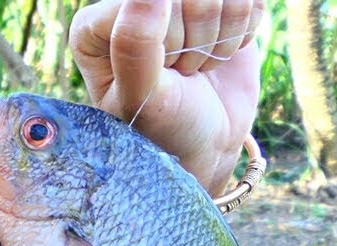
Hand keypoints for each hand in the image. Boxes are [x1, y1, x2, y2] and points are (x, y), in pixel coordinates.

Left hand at [71, 0, 263, 193]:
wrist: (207, 142)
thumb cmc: (165, 128)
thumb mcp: (142, 97)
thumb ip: (134, 44)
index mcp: (93, 26)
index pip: (147, 2)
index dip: (168, 43)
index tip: (162, 76)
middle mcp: (128, 6)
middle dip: (196, 43)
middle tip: (181, 74)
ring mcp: (172, 2)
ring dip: (220, 38)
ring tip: (197, 66)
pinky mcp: (213, 3)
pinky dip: (243, 31)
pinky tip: (220, 54)